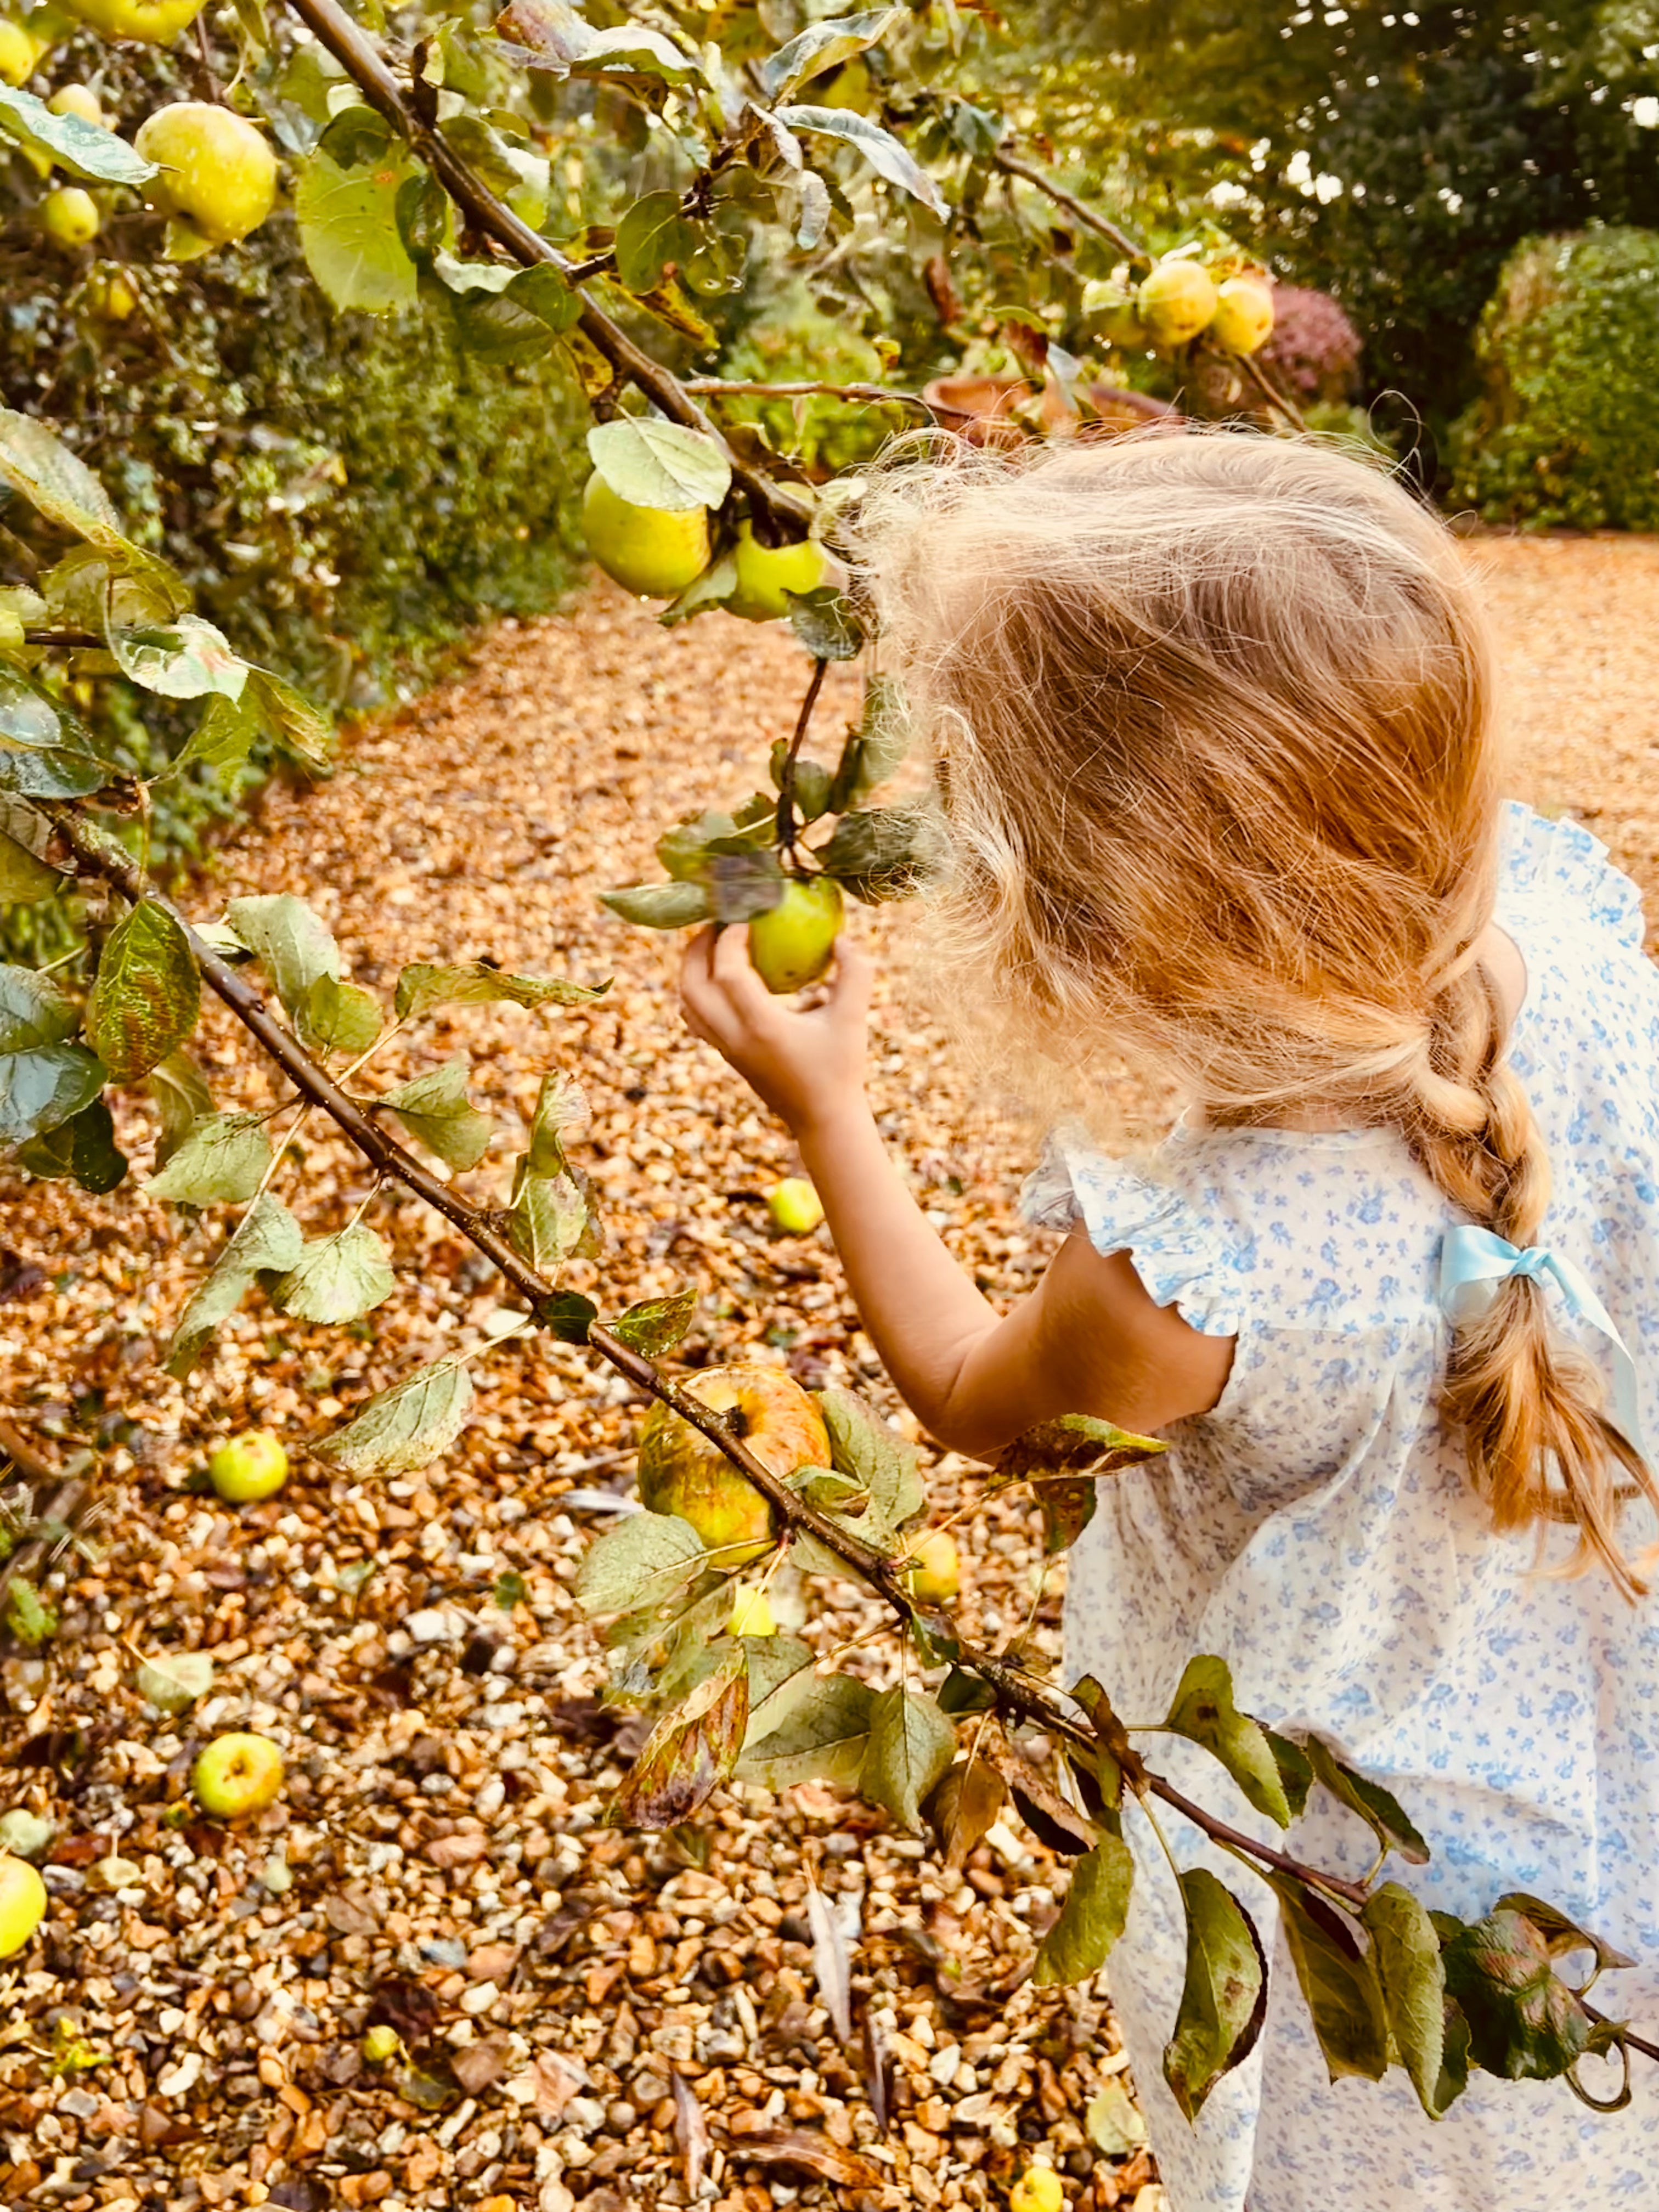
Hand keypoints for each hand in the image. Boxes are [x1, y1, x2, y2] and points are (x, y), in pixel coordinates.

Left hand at [679, 923, 873, 1135]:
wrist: (823, 1120)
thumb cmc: (841, 1069)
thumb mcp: (854, 1019)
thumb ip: (855, 974)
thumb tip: (841, 939)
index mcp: (762, 1026)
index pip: (728, 972)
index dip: (730, 938)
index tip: (745, 916)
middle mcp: (735, 1038)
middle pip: (691, 985)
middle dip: (698, 948)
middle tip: (719, 924)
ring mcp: (726, 1049)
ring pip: (688, 1003)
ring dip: (693, 969)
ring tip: (715, 946)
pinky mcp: (728, 1056)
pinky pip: (697, 1018)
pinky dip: (699, 992)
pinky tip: (724, 979)